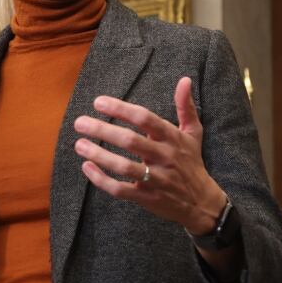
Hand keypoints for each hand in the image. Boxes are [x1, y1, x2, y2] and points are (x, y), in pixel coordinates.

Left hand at [73, 77, 225, 234]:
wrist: (202, 203)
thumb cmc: (192, 162)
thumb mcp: (193, 133)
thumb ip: (186, 107)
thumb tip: (185, 80)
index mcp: (172, 138)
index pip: (144, 118)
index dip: (120, 109)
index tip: (98, 102)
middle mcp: (164, 156)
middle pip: (130, 141)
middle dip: (102, 130)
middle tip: (80, 123)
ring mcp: (155, 179)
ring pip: (123, 166)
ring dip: (99, 155)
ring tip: (79, 145)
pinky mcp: (147, 198)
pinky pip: (120, 189)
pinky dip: (101, 180)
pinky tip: (87, 167)